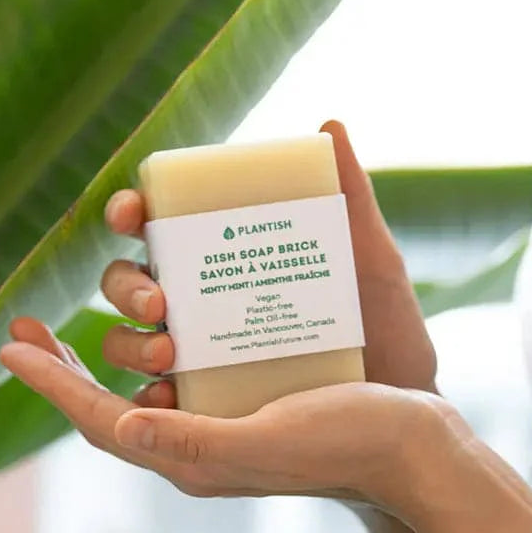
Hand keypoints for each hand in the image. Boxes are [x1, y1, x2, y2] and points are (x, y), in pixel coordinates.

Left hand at [0, 324, 448, 504]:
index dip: (52, 384)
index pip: (98, 421)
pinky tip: (176, 306)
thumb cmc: (345, 443)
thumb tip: (121, 422)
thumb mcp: (267, 440)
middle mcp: (197, 440)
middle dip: (72, 363)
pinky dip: (166, 339)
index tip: (12, 344)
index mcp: (191, 457)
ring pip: (147, 381)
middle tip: (39, 323)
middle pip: (110, 402)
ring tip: (114, 304)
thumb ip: (194, 438)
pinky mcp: (249, 398)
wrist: (408, 447)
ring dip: (120, 342)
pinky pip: (188, 369)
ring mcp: (222, 419)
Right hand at [96, 120, 436, 402]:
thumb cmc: (386, 324)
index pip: (159, 224)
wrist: (406, 399)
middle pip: (129, 282)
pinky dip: (148, 401)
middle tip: (159, 302)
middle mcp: (204, 301)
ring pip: (128, 340)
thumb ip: (353, 199)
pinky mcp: (209, 406)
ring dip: (129, 344)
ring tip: (168, 353)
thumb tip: (332, 126)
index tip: (133, 212)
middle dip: (125, 287)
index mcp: (226, 256)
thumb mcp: (371, 260)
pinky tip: (165, 398)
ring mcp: (202, 354)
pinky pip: (156, 403)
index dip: (130, 210)